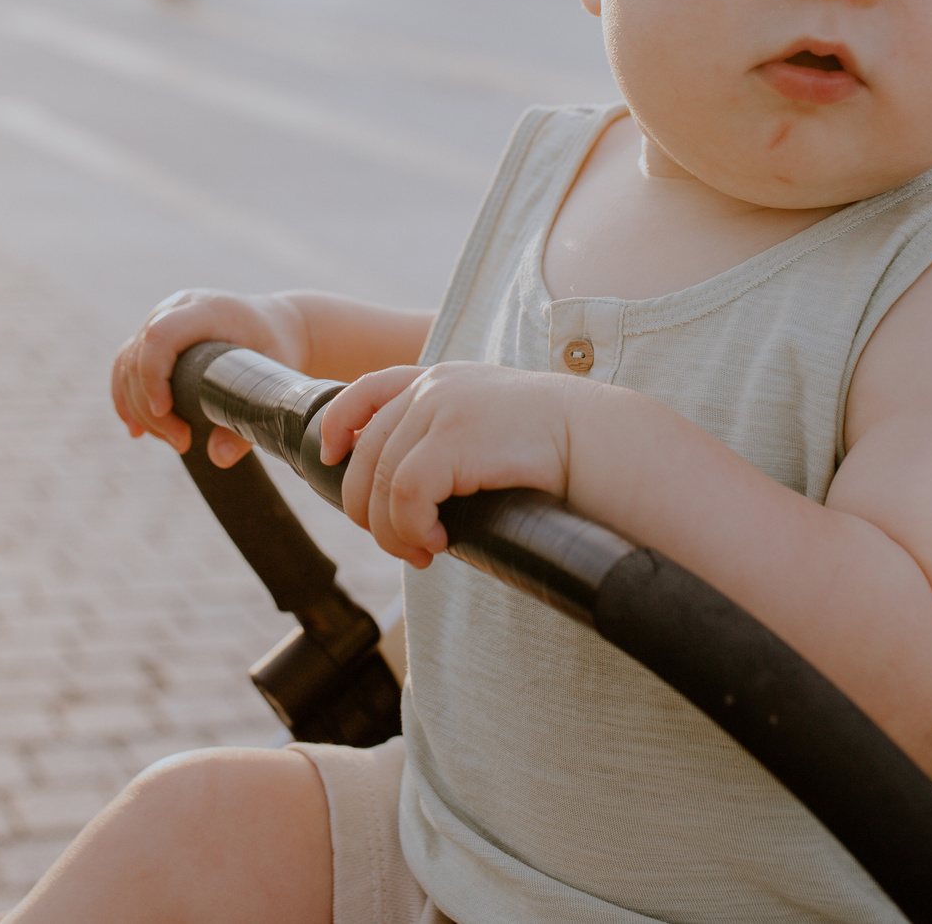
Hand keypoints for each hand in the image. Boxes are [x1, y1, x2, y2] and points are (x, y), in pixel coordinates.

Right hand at [111, 288, 310, 466]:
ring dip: (140, 409)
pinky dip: (127, 398)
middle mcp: (178, 308)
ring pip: (128, 363)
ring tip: (175, 441)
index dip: (153, 375)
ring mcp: (163, 319)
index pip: (161, 335)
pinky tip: (136, 429)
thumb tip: (218, 458)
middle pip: (139, 355)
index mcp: (208, 309)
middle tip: (183, 442)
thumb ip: (250, 419)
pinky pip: (126, 364)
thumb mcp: (275, 381)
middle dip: (151, 407)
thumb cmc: (279, 349)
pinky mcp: (156, 336)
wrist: (278, 325)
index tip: (165, 412)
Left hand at [320, 363, 579, 567]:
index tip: (330, 455)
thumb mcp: (493, 426)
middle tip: (403, 544)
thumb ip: (452, 439)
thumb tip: (418, 498)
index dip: (337, 422)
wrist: (601, 441)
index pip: (366, 389)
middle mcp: (432, 387)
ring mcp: (438, 410)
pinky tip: (437, 542)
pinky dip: (409, 527)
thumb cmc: (558, 447)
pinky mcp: (450, 440)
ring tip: (422, 552)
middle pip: (363, 453)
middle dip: (368, 508)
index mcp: (440, 379)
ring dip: (391, 530)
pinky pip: (403, 495)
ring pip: (377, 481)